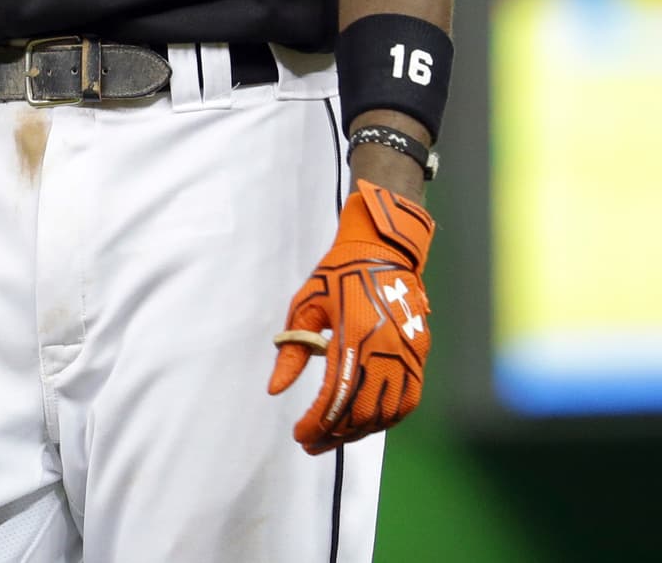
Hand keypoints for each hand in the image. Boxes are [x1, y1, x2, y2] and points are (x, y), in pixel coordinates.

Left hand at [267, 179, 433, 453]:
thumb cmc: (338, 273)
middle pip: (360, 411)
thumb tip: (275, 389)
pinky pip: (407, 401)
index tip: (299, 434)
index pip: (336, 396)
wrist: (384, 250)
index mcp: (354, 335)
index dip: (317, 422)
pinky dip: (385, 420)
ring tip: (333, 437)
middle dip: (333, 435)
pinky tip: (364, 424)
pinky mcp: (420, 356)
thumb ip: (292, 349)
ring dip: (358, 432)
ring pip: (385, 413)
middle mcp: (386, 350)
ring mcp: (408, 355)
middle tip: (310, 444)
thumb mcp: (306, 304)